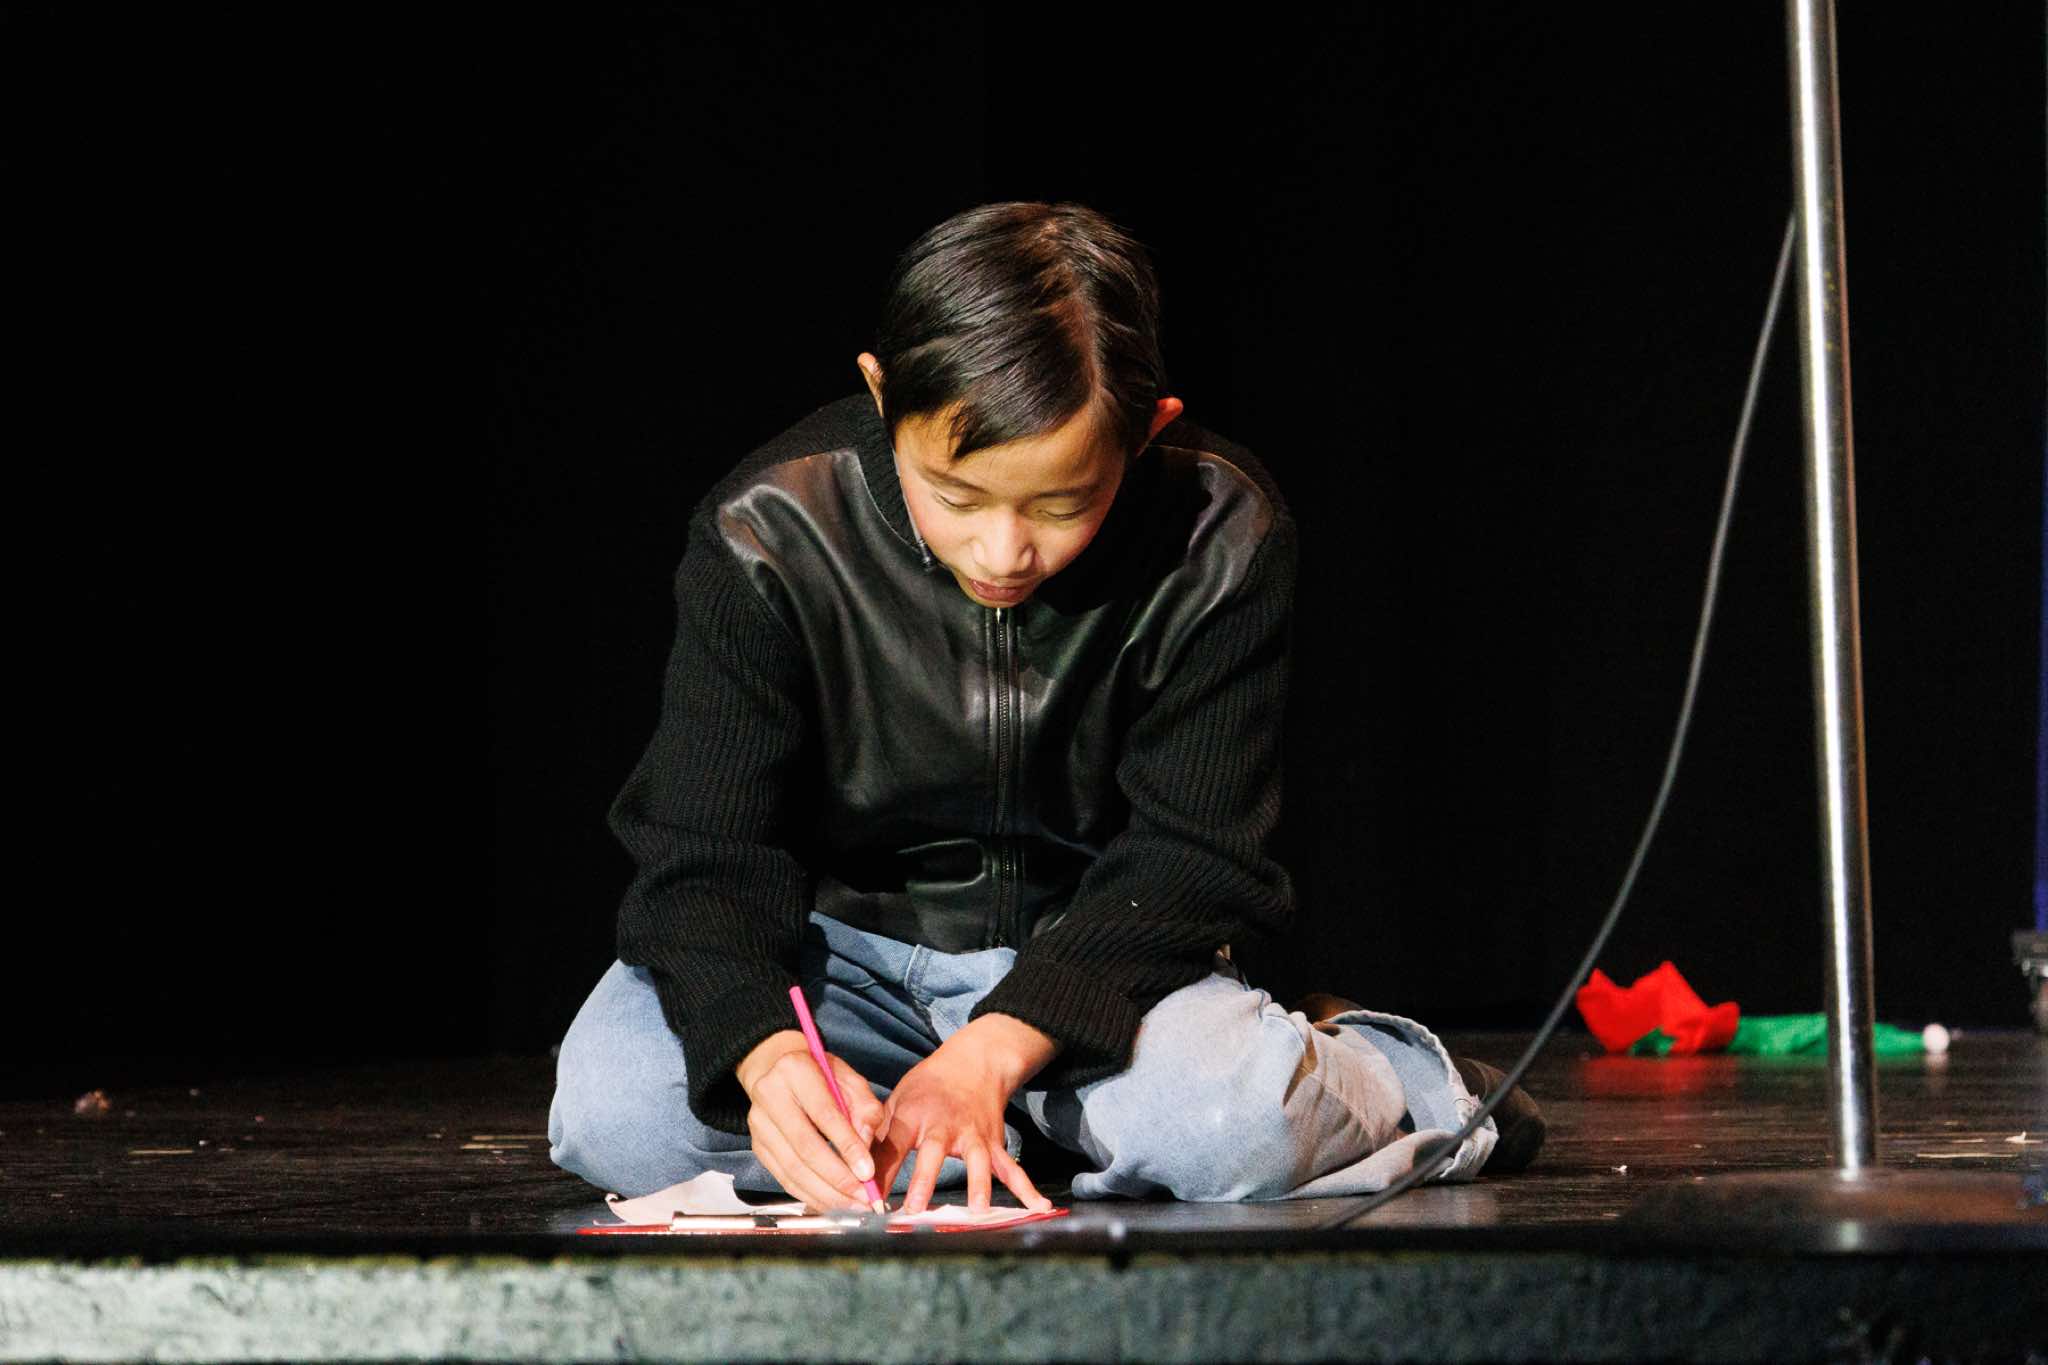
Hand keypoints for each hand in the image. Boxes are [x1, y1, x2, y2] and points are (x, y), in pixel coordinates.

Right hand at [735, 1029, 887, 1211]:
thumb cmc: (820, 1075)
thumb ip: (864, 1108)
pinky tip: (831, 1203)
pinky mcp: (757, 1146)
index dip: (846, 1146)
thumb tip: (865, 1147)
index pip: (824, 1114)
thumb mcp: (849, 1078)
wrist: (778, 1070)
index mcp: (795, 1070)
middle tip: (863, 1196)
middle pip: (805, 1147)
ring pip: (792, 1168)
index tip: (867, 1172)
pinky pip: (784, 1178)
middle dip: (837, 1178)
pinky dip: (810, 1195)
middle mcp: (770, 1096)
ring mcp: (759, 1124)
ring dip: (825, 1193)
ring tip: (852, 1206)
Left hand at [872, 1014, 1058, 1213]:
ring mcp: (973, 1136)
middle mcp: (944, 1125)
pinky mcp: (994, 1144)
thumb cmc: (927, 1088)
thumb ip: (878, 1138)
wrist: (974, 1063)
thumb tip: (854, 1171)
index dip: (879, 1170)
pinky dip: (1027, 1189)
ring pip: (977, 1161)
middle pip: (933, 1153)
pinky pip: (1011, 1169)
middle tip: (916, 1209)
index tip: (870, 1199)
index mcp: (913, 1115)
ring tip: (977, 1211)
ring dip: (977, 1185)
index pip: (891, 1145)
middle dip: (924, 1180)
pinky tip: (1039, 1207)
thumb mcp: (896, 1102)